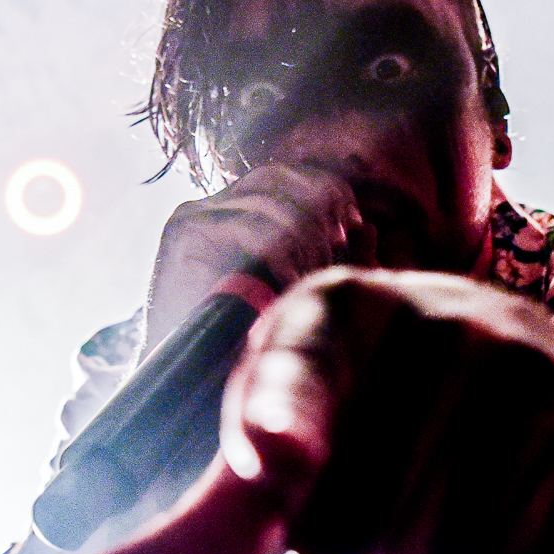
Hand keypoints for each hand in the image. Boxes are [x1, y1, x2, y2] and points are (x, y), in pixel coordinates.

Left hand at [64, 268, 553, 553]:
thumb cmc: (396, 451)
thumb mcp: (292, 481)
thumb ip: (192, 542)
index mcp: (338, 310)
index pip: (298, 370)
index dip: (280, 418)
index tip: (268, 460)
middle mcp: (440, 314)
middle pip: (347, 512)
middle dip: (346, 553)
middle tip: (379, 519)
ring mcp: (532, 367)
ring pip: (429, 550)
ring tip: (432, 535)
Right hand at [145, 161, 378, 347]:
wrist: (189, 378)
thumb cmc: (250, 341)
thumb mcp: (305, 293)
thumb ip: (335, 259)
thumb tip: (368, 227)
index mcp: (242, 209)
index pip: (293, 176)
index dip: (330, 193)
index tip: (353, 227)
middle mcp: (217, 203)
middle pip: (283, 178)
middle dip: (318, 213)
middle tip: (330, 254)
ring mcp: (198, 213)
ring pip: (270, 199)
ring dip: (299, 237)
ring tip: (303, 277)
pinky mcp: (185, 231)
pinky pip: (247, 225)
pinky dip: (274, 253)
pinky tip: (284, 281)